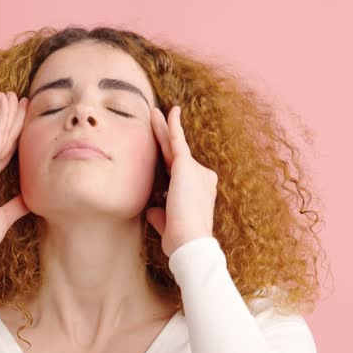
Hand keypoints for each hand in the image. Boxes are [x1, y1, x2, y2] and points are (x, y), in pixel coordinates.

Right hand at [0, 91, 32, 262]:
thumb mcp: (3, 218)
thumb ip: (16, 206)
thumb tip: (30, 200)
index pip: (1, 154)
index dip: (11, 138)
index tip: (18, 124)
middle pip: (1, 139)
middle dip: (11, 119)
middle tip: (20, 100)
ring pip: (0, 132)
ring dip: (9, 112)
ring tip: (16, 95)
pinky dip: (2, 116)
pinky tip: (6, 100)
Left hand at [145, 104, 216, 256]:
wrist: (189, 242)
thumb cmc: (179, 239)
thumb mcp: (167, 225)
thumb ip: (160, 215)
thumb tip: (151, 210)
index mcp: (197, 190)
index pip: (177, 174)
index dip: (168, 163)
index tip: (162, 152)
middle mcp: (201, 177)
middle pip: (176, 154)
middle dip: (166, 136)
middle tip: (158, 117)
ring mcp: (196, 170)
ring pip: (173, 146)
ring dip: (162, 129)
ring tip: (152, 112)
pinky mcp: (186, 165)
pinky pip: (177, 140)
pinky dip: (173, 125)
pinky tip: (170, 110)